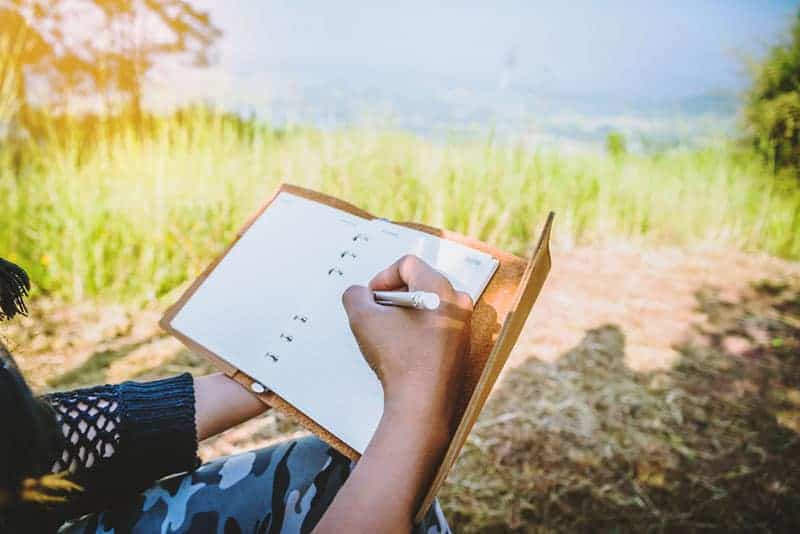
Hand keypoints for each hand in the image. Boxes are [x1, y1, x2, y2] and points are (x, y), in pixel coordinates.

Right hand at [341, 255, 472, 423]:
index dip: (382, 277)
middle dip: (394, 296)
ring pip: (429, 306)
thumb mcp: (363, 320)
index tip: (372, 296)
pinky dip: (418, 331)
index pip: (408, 264)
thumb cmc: (400, 361)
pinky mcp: (461, 347)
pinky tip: (403, 349)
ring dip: (405, 314)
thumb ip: (355, 296)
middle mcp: (458, 303)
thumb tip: (358, 294)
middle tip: (377, 313)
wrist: (421, 404)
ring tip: (388, 333)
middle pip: (421, 283)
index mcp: (440, 288)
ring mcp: (463, 326)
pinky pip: (437, 326)